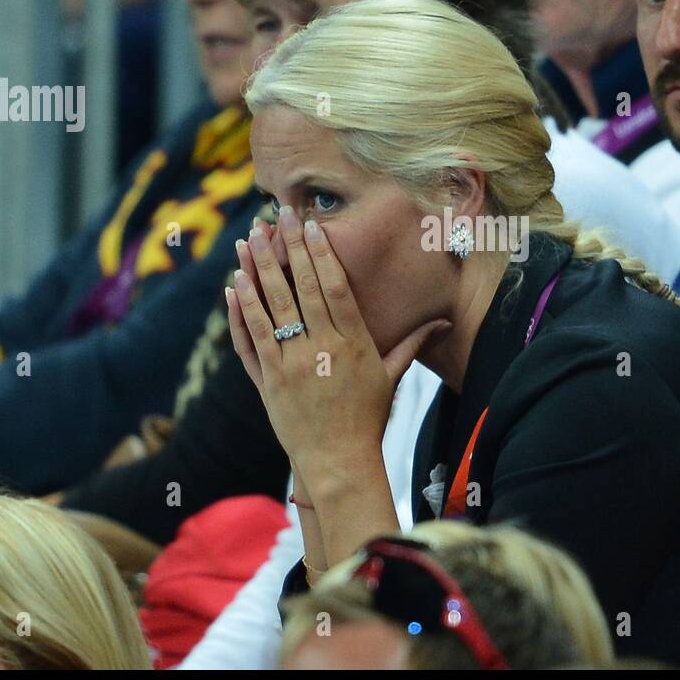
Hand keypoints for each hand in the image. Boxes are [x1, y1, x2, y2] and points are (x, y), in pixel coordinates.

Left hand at [224, 208, 449, 488]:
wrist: (339, 463)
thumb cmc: (369, 419)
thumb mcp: (392, 377)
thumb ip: (412, 343)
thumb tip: (446, 322)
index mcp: (352, 343)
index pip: (333, 288)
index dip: (320, 253)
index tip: (310, 225)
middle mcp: (319, 349)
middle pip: (299, 289)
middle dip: (286, 248)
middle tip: (275, 216)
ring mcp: (289, 365)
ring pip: (268, 308)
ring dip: (255, 271)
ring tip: (246, 240)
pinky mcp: (266, 382)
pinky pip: (248, 341)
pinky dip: (239, 313)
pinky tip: (233, 286)